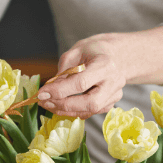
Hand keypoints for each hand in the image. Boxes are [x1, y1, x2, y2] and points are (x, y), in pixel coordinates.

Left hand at [36, 26, 162, 119]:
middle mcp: (114, 82)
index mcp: (105, 64)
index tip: (41, 92)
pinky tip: (63, 106)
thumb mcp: (78, 49)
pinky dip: (75, 111)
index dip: (59, 90)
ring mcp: (115, 94)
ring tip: (50, 105)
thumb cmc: (96, 50)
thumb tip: (52, 88)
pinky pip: (92, 112)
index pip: (81, 83)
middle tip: (45, 102)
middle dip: (64, 105)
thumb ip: (65, 67)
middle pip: (89, 102)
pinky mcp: (112, 103)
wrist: (120, 55)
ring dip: (67, 111)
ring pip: (90, 110)